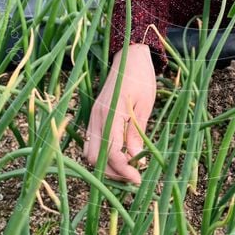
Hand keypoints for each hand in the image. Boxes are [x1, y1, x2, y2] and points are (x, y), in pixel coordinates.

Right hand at [83, 43, 156, 184]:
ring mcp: (92, 116)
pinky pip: (91, 142)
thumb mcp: (145, 104)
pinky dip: (102, 154)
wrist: (130, 55)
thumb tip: (137, 159)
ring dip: (105, 165)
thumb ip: (137, 132)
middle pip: (95, 158)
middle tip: (134, 176)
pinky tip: (119, 155)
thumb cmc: (141, 77)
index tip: (138, 179)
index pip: (112, 152)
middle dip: (112, 172)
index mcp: (111, 113)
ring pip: (90, 152)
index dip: (124, 170)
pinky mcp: (94, 116)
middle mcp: (96, 117)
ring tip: (127, 168)